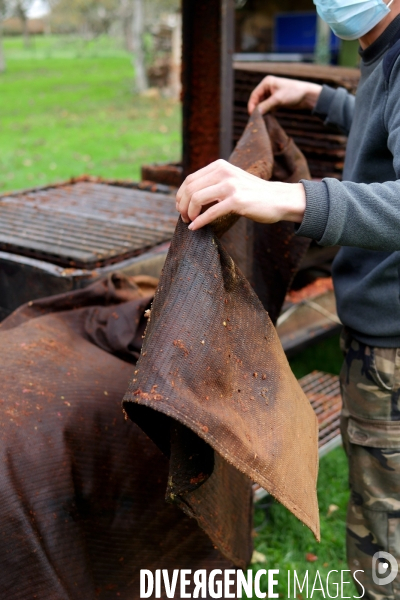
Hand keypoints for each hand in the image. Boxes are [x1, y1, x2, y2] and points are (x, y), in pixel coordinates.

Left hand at [176, 159, 305, 230]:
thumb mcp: (231, 181)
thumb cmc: (253, 194)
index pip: (190, 179)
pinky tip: (195, 228)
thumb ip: (214, 183)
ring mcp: (231, 186)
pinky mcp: (237, 200)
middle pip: (190, 189)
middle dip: (183, 205)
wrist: (278, 199)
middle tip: (184, 218)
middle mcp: (224, 172)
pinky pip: (211, 212)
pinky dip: (200, 222)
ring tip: (190, 222)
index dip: (181, 195)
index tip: (181, 208)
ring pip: (197, 199)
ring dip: (189, 213)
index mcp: (220, 166)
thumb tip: (189, 196)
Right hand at [248, 75, 321, 114]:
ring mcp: (272, 94)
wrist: (307, 96)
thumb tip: (255, 113)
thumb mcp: (278, 99)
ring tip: (261, 119)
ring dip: (262, 111)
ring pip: (262, 104)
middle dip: (257, 109)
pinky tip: (267, 118)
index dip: (252, 105)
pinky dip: (267, 112)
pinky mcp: (276, 101)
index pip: (254, 94)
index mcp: (267, 82)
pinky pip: (268, 107)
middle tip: (256, 119)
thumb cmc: (293, 93)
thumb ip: (266, 106)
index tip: (251, 115)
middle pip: (257, 100)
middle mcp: (268, 87)